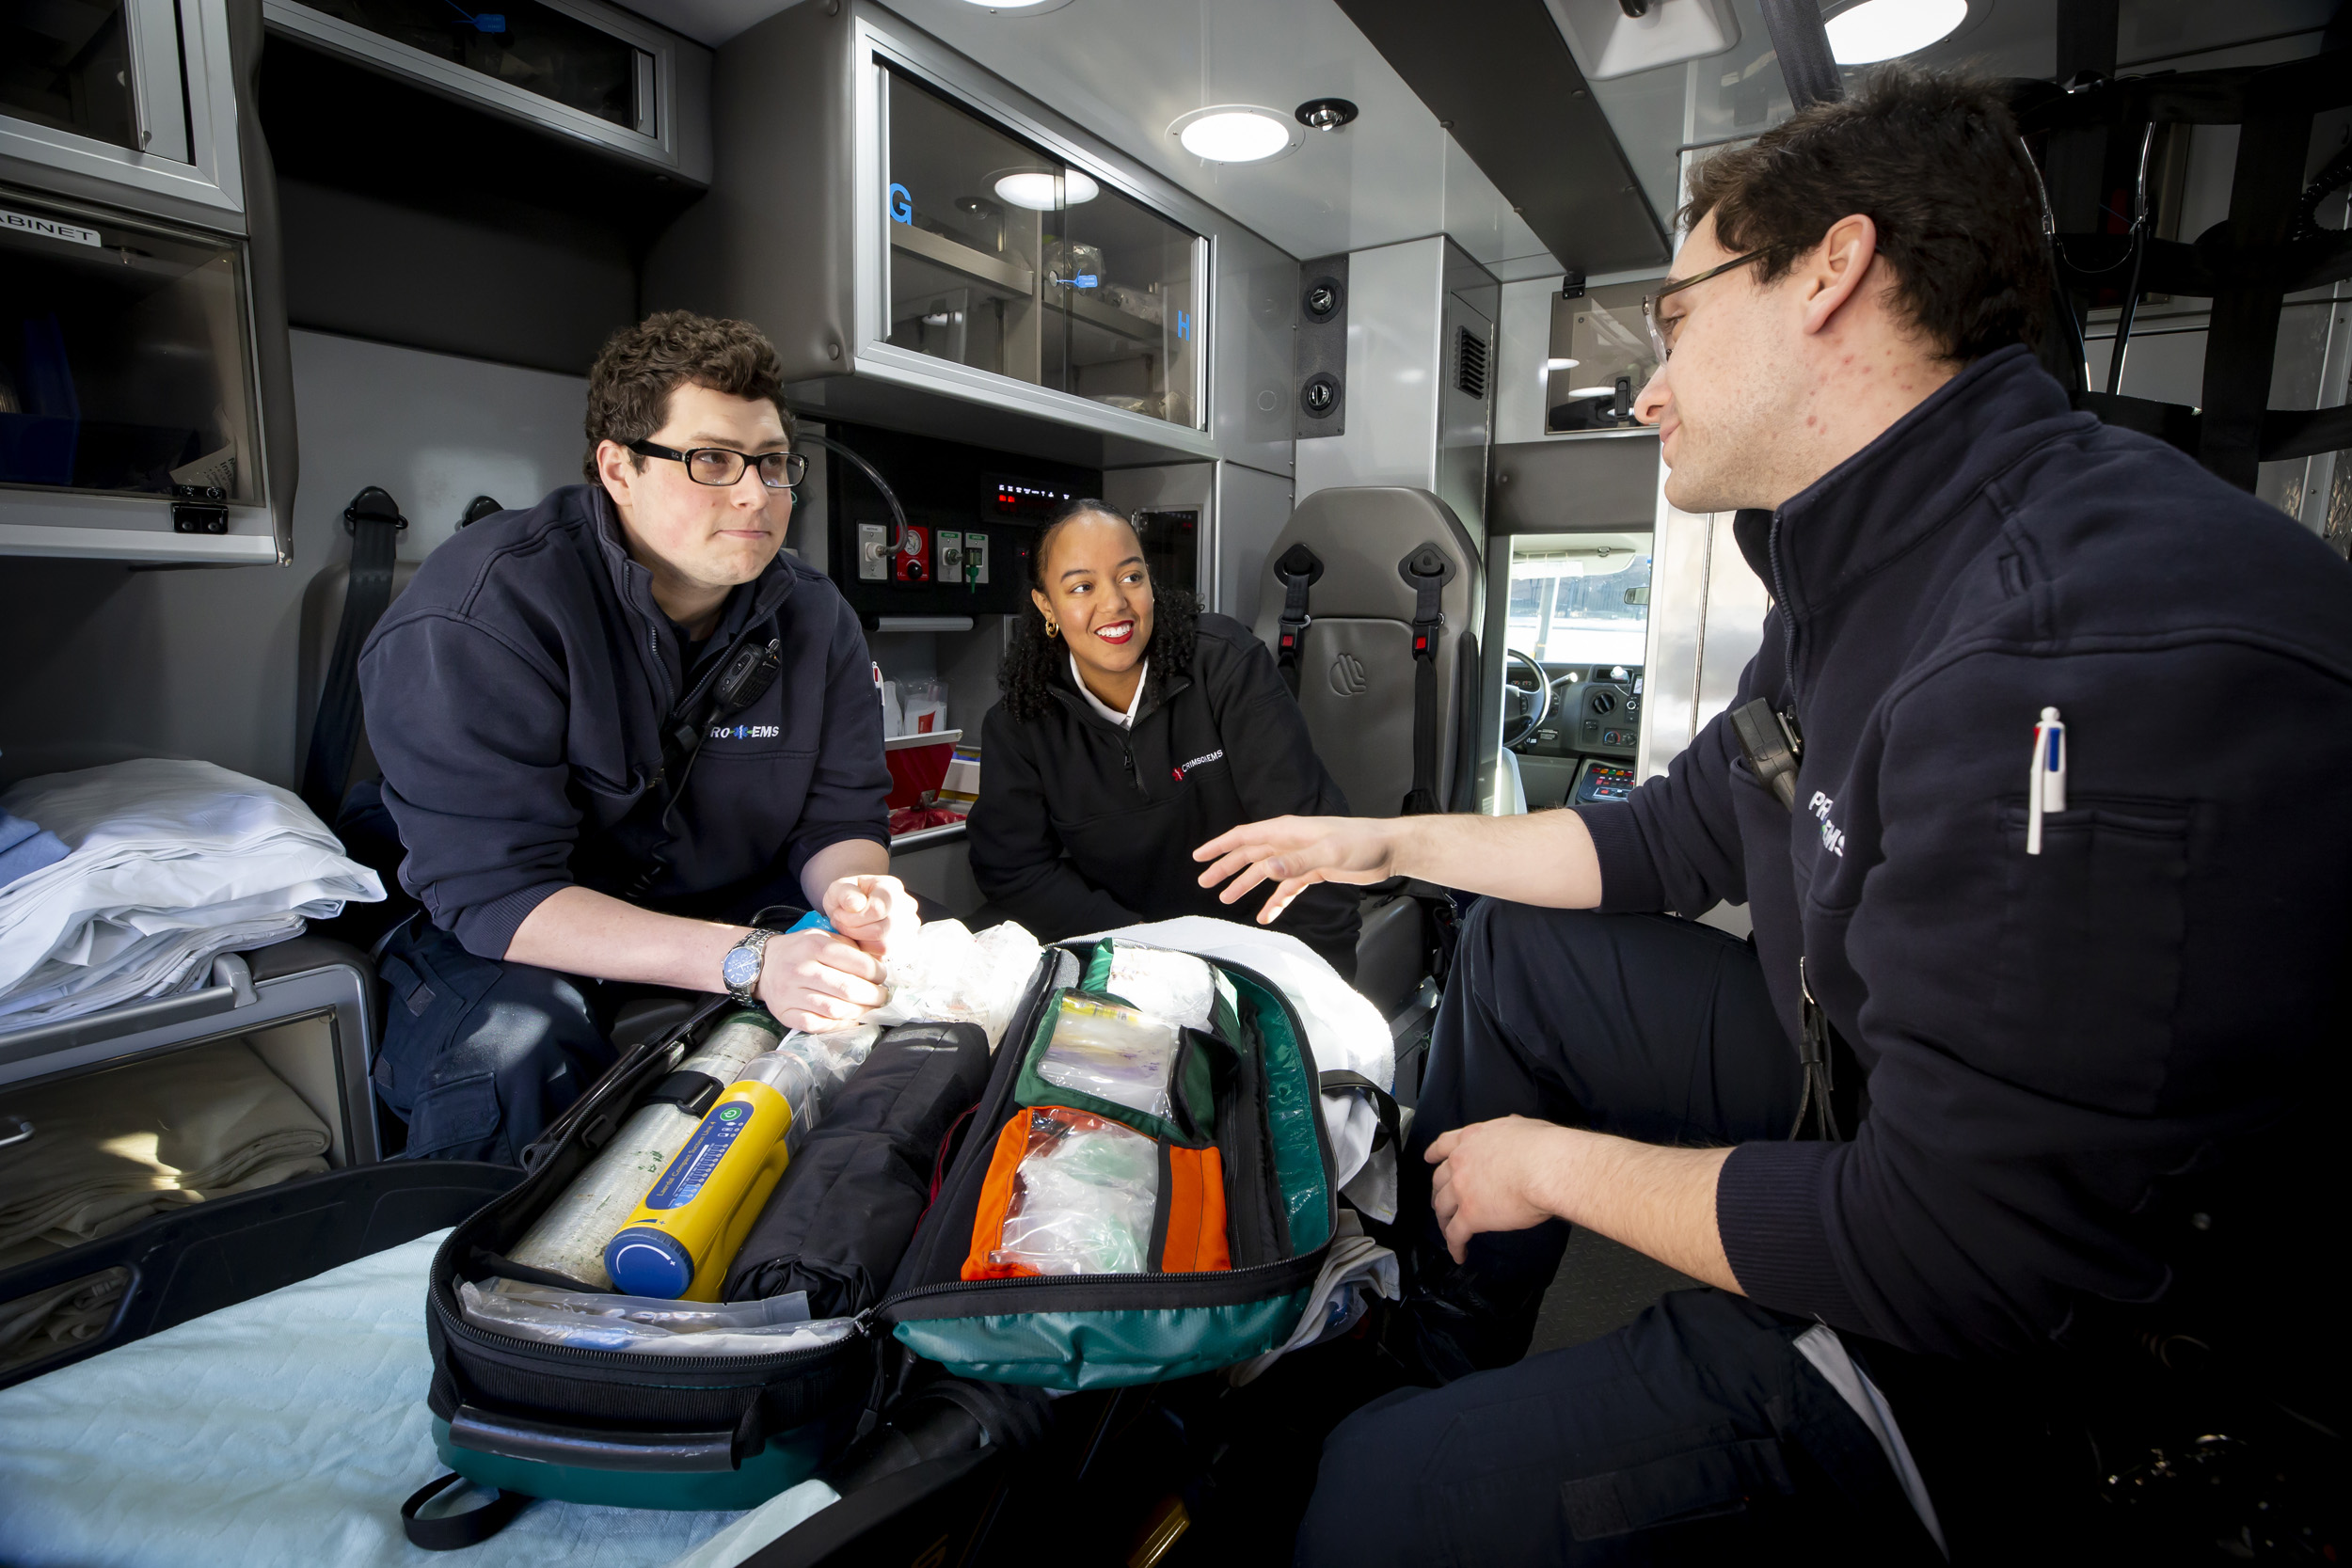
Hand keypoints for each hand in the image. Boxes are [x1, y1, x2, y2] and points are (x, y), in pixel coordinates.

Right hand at [756, 927, 887, 1032]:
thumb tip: (879, 964)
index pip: (856, 963)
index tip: (882, 977)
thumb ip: (848, 947)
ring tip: (869, 1008)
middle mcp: (801, 969)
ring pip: (835, 1009)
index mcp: (814, 946)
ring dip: (859, 1012)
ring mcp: (791, 993)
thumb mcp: (822, 937)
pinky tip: (849, 1019)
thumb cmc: (800, 951)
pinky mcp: (785, 1013)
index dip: (877, 973)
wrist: (763, 964)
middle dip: (873, 996)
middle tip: (881, 997)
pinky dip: (838, 1025)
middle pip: (847, 989)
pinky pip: (817, 1025)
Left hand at [822, 873, 919, 958]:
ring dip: (860, 941)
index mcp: (892, 888)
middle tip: (841, 923)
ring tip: (850, 930)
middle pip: (881, 930)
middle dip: (854, 930)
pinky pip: (884, 956)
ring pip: (884, 946)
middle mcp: (906, 908)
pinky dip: (867, 950)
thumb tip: (855, 905)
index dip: (853, 917)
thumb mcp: (839, 888)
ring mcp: (909, 929)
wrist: (854, 908)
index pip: (877, 909)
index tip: (840, 913)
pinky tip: (860, 938)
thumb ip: (845, 893)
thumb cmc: (847, 897)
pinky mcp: (904, 947)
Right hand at [1191, 815, 1400, 922]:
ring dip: (1246, 884)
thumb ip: (1296, 861)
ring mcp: (1300, 857)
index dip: (1220, 846)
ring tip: (1227, 900)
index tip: (1199, 857)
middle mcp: (1289, 842)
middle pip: (1249, 854)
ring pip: (1264, 871)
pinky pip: (1286, 887)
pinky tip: (1266, 916)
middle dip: (1226, 868)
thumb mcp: (1329, 852)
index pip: (1244, 836)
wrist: (1389, 849)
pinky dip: (1275, 900)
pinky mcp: (1312, 872)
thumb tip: (1266, 868)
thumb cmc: (1361, 843)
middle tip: (1205, 883)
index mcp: (1287, 831)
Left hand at [1426, 1116, 1573, 1264]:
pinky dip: (1455, 1245)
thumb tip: (1514, 1123)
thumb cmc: (1542, 1147)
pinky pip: (1456, 1234)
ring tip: (1448, 1230)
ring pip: (1443, 1208)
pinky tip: (1459, 1254)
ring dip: (1443, 1220)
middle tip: (1442, 1201)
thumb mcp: (1522, 1126)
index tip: (1429, 1158)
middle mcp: (1461, 1162)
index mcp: (1473, 1138)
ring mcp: (1462, 1189)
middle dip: (1439, 1192)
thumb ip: (1511, 1126)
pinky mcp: (1470, 1215)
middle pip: (1439, 1180)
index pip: (1444, 1144)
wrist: (1544, 1168)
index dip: (1435, 1153)